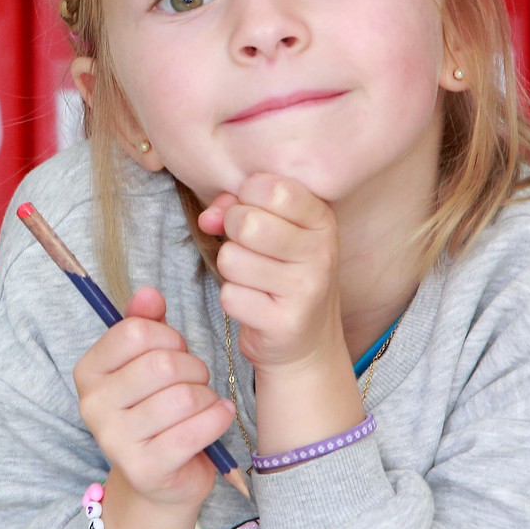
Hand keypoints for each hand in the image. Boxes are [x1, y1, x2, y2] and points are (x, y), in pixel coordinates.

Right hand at [72, 287, 234, 528]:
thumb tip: (148, 292)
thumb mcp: (147, 363)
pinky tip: (219, 417)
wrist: (161, 479)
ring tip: (204, 403)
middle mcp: (93, 406)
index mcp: (89, 373)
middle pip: (162, 364)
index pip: (136, 332)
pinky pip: (194, 431)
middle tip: (196, 381)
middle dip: (193, 368)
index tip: (175, 352)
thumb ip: (145, 325)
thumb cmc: (157, 412)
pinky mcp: (145, 469)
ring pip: (182, 397)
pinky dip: (217, 419)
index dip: (168, 336)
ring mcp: (115, 441)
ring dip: (206, 396)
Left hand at [200, 173, 343, 374]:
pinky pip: (230, 296)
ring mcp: (306, 289)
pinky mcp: (285, 322)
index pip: (271, 188)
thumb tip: (208, 218)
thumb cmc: (281, 273)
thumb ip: (237, 207)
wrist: (306, 340)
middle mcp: (321, 252)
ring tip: (253, 280)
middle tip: (248, 249)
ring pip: (231, 259)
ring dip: (230, 270)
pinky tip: (255, 304)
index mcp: (322, 220)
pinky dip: (233, 299)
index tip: (254, 213)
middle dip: (231, 233)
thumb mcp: (271, 230)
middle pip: (246, 224)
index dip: (246, 197)